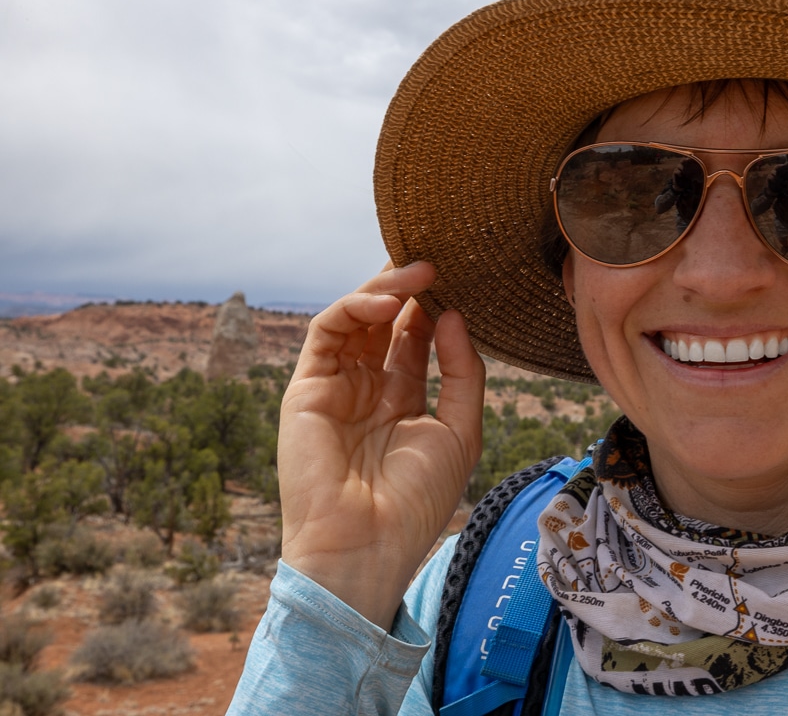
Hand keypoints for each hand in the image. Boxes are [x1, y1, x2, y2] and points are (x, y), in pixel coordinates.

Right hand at [278, 262, 484, 627]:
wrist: (368, 546)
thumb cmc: (417, 501)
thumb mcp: (459, 430)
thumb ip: (461, 372)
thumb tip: (453, 315)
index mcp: (401, 400)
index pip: (414, 338)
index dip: (434, 306)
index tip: (462, 276)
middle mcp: (367, 389)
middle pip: (385, 322)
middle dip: (410, 288)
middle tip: (440, 260)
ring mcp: (335, 386)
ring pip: (357, 319)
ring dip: (386, 290)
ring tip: (421, 271)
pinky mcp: (307, 388)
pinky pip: (328, 333)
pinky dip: (356, 309)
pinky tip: (390, 303)